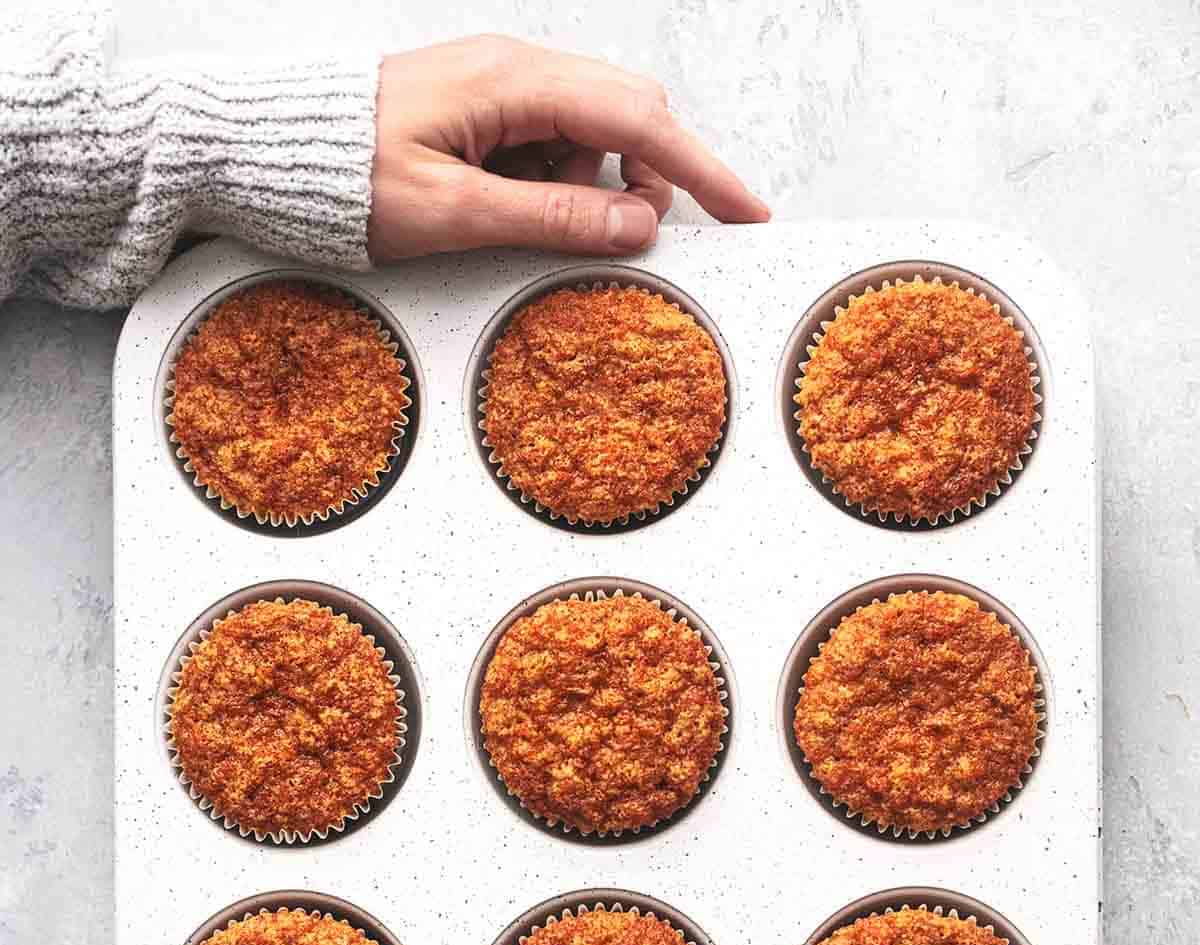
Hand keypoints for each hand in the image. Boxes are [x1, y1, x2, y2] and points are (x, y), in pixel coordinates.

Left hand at [368, 35, 769, 261]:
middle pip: (628, 116)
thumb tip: (638, 226)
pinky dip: (556, 186)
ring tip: (539, 226)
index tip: (746, 211)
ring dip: (592, 189)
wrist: (273, 150)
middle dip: (649, 181)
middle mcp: (517, 71)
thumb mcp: (453, 213)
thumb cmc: (345, 176)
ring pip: (591, 134)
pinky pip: (550, 145)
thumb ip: (551, 220)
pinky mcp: (487, 112)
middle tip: (633, 241)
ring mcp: (503, 88)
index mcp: (515, 83)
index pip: (638, 121)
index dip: (700, 170)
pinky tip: (514, 211)